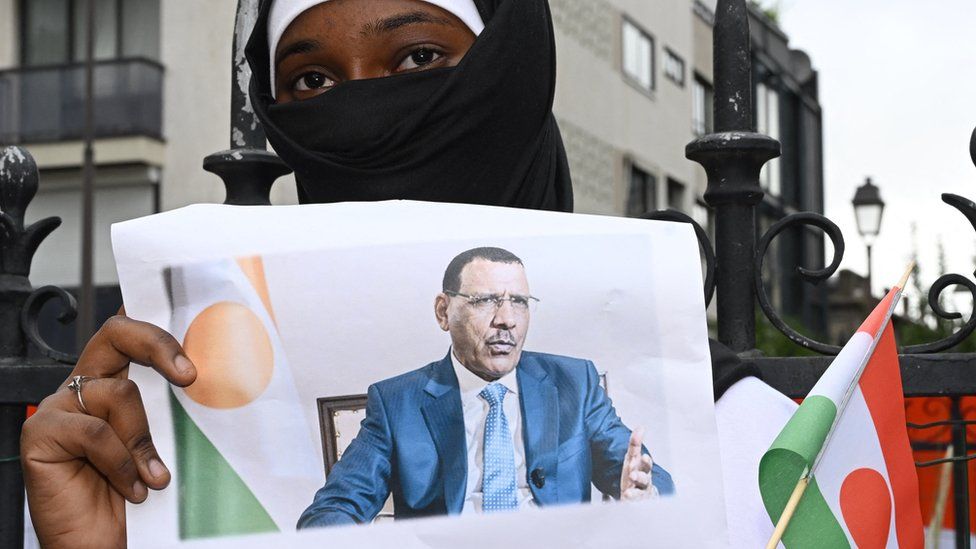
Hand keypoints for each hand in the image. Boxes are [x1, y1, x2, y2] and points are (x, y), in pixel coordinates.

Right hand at [20, 313, 195, 547]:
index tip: (195, 350)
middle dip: (157, 345)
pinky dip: (121, 463)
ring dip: (143, 440)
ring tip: (151, 477)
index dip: (157, 329)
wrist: (95, 542)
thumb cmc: (129, 494)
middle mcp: (80, 387)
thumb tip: (206, 377)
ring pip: (118, 395)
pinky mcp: (40, 433)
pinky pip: (95, 434)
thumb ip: (168, 409)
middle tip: (189, 376)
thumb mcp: (157, 443)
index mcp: (108, 383)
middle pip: (114, 334)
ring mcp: (56, 407)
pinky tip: (131, 489)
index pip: (128, 335)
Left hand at [619, 427, 655, 500]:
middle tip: (632, 474)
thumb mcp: (633, 459)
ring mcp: (641, 492)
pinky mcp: (638, 502)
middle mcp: (644, 480)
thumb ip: (635, 444)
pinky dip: (632, 499)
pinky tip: (627, 498)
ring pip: (641, 491)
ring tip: (629, 489)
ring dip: (636, 489)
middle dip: (640, 475)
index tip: (643, 457)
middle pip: (645, 477)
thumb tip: (641, 427)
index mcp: (641, 468)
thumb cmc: (635, 475)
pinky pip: (636, 501)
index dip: (645, 461)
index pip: (644, 462)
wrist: (642, 497)